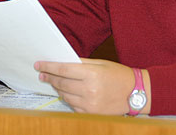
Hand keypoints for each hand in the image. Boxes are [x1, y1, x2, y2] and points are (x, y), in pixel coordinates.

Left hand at [35, 58, 149, 114]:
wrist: (136, 93)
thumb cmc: (119, 75)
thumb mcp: (101, 64)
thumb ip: (82, 63)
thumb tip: (63, 61)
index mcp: (92, 74)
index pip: (63, 70)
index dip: (49, 67)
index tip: (39, 64)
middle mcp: (89, 90)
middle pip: (61, 83)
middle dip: (50, 77)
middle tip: (43, 74)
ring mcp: (89, 104)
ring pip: (65, 95)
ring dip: (58, 88)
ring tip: (56, 82)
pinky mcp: (90, 113)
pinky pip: (72, 105)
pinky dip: (68, 98)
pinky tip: (69, 92)